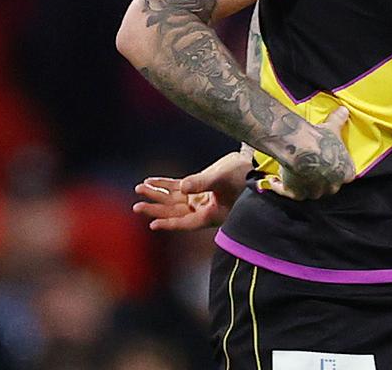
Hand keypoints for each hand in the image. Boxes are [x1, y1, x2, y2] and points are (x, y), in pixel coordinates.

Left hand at [132, 151, 250, 230]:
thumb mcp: (222, 179)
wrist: (254, 166)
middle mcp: (203, 209)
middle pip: (175, 211)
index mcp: (211, 214)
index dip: (170, 224)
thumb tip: (183, 186)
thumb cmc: (243, 176)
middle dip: (156, 208)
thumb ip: (202, 183)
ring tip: (139, 189)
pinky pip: (178, 188)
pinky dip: (165, 185)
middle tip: (136, 206)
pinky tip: (151, 182)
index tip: (152, 224)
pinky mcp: (199, 187)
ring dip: (157, 194)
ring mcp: (200, 198)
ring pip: (174, 199)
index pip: (186, 222)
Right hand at [264, 106, 355, 199]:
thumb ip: (339, 119)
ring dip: (300, 183)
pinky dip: (280, 186)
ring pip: (308, 190)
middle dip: (319, 178)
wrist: (301, 148)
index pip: (345, 175)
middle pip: (327, 185)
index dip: (336, 168)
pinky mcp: (296, 194)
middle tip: (310, 167)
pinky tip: (274, 179)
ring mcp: (314, 193)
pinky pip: (287, 192)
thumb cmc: (320, 139)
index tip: (329, 162)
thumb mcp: (332, 127)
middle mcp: (332, 187)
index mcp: (346, 174)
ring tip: (292, 172)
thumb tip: (344, 110)